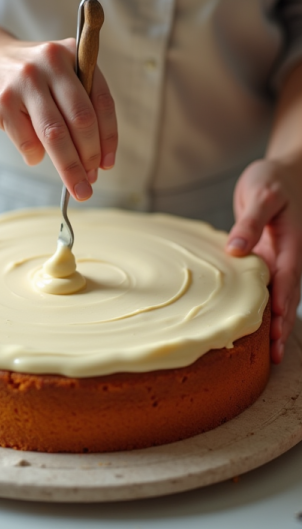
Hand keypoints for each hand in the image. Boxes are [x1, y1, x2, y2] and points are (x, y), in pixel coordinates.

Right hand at [0, 33, 117, 200]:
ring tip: (77, 186)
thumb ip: (78, 108)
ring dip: (69, 167)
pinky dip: (35, 156)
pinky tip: (35, 158)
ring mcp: (26, 80)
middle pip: (81, 121)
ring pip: (56, 134)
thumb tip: (94, 162)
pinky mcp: (3, 100)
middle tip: (90, 180)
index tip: (107, 163)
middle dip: (89, 157)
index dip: (108, 138)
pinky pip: (27, 140)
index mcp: (74, 56)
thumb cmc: (30, 79)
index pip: (101, 102)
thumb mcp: (59, 78)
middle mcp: (52, 63)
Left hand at [226, 159, 301, 362]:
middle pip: (288, 296)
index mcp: (292, 242)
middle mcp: (288, 257)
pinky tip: (254, 326)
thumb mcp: (262, 195)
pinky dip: (262, 308)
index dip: (282, 299)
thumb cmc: (273, 180)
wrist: (282, 174)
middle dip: (283, 325)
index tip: (275, 322)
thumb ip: (250, 222)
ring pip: (279, 297)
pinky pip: (267, 288)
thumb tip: (236, 251)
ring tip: (269, 353)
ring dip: (276, 324)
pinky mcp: (266, 261)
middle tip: (275, 354)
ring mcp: (278, 261)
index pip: (288, 276)